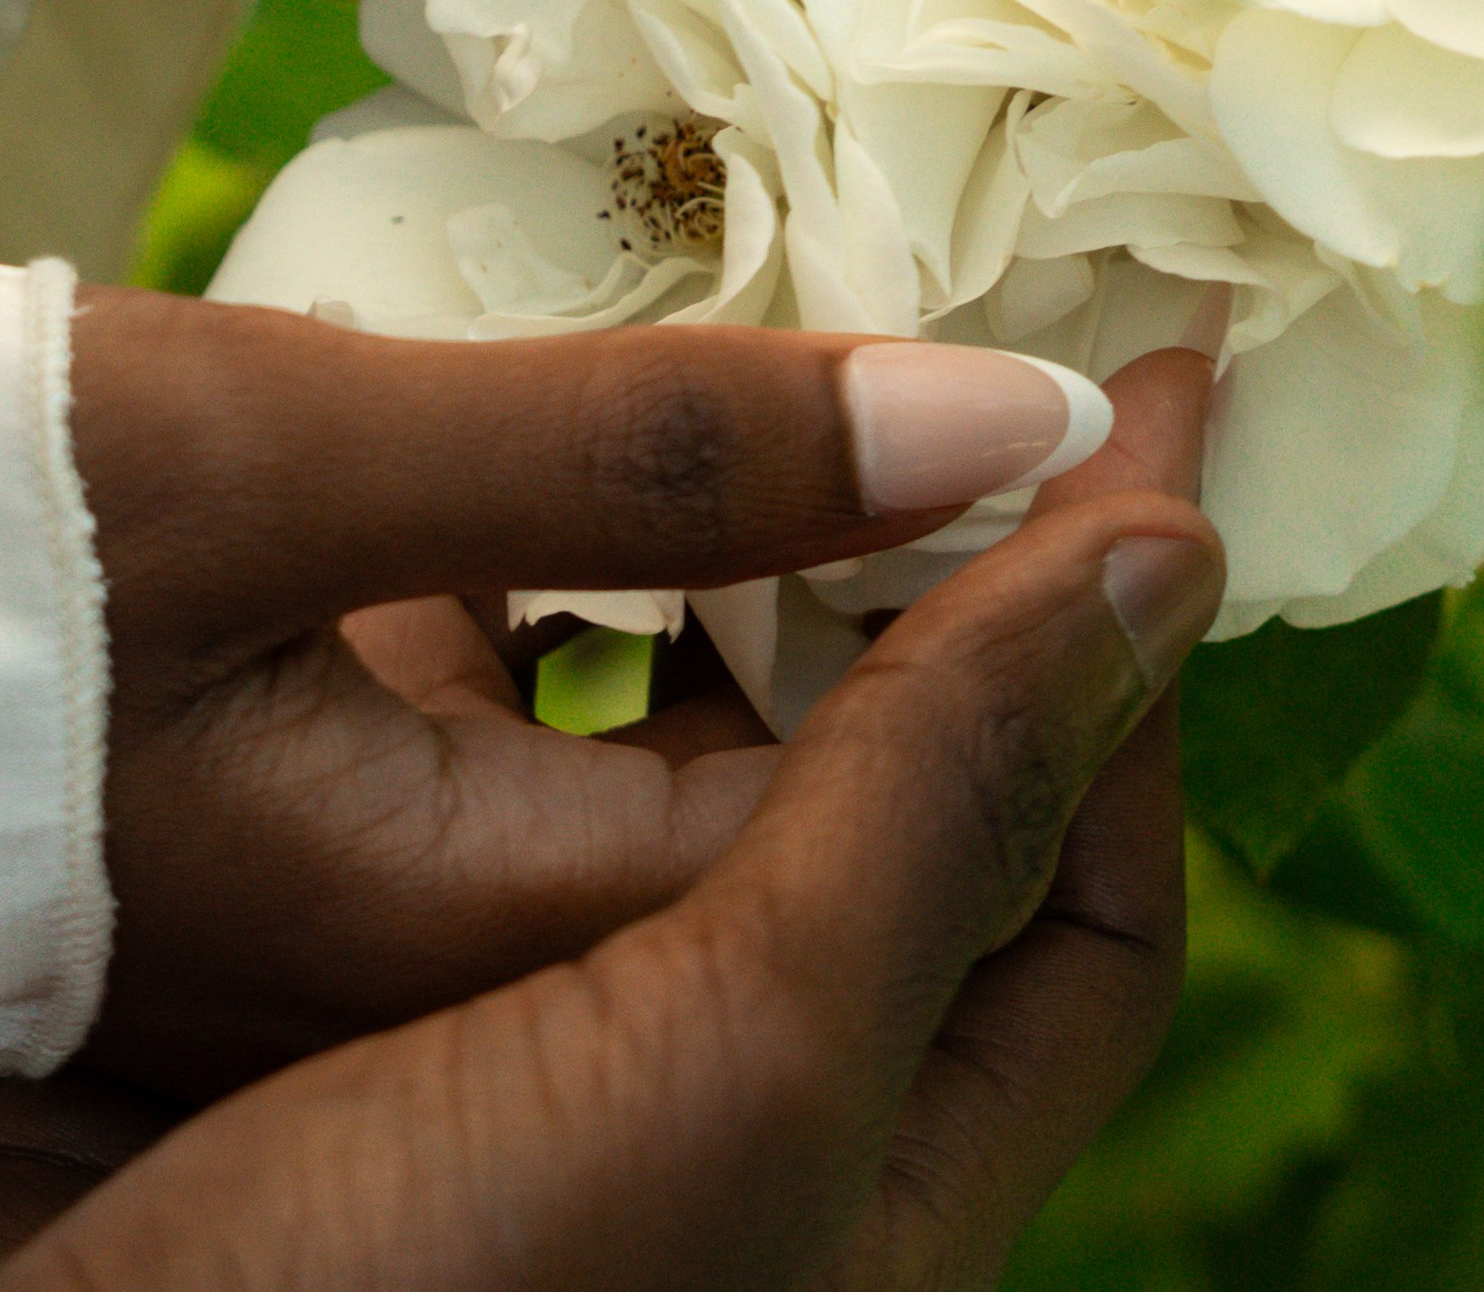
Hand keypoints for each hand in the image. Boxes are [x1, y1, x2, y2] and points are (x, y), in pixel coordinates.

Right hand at [64, 286, 1150, 1105]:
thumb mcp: (722, 1057)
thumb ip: (936, 807)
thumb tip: (1168, 560)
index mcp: (848, 1169)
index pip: (1074, 888)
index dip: (1119, 651)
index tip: (1139, 403)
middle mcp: (696, 1106)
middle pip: (875, 793)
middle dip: (916, 563)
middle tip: (925, 313)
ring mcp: (495, 1051)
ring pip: (656, 746)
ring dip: (703, 556)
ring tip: (725, 327)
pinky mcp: (315, 990)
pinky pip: (458, 748)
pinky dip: (492, 599)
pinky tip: (468, 455)